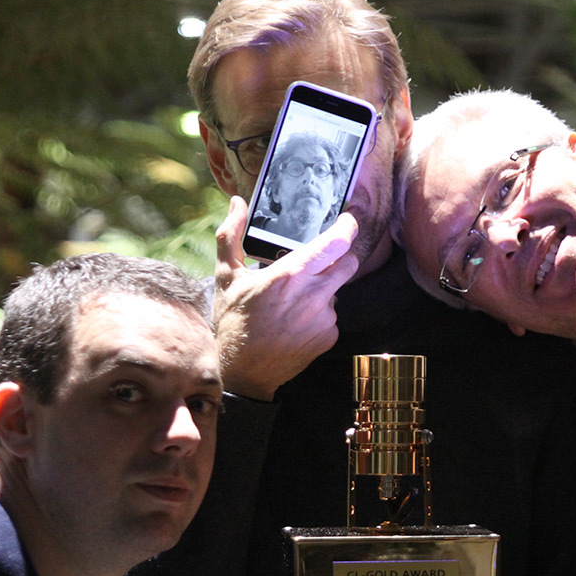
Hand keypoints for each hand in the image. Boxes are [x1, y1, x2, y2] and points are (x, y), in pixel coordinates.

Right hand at [213, 197, 358, 399]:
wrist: (241, 372)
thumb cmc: (232, 321)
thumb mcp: (226, 276)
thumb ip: (231, 235)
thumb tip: (236, 204)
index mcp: (290, 275)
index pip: (337, 243)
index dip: (348, 227)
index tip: (347, 220)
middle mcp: (313, 295)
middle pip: (349, 262)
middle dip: (340, 256)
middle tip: (321, 258)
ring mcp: (324, 318)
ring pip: (338, 289)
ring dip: (324, 288)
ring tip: (295, 300)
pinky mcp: (329, 337)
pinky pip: (332, 315)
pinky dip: (319, 313)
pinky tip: (296, 320)